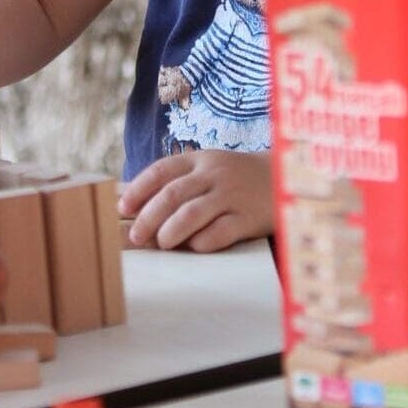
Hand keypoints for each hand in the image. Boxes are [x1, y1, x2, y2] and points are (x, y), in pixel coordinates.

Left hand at [118, 150, 274, 251]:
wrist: (284, 177)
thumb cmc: (236, 178)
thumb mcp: (209, 169)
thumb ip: (180, 183)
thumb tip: (136, 208)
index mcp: (200, 160)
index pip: (161, 171)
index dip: (138, 190)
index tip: (123, 208)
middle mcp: (214, 175)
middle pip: (171, 196)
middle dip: (147, 218)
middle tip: (135, 236)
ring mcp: (232, 196)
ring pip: (191, 214)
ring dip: (169, 232)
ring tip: (161, 243)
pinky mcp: (248, 218)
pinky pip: (219, 233)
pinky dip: (201, 243)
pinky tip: (195, 247)